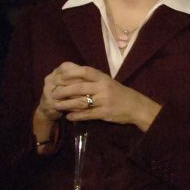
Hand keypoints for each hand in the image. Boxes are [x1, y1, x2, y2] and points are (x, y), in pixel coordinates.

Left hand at [43, 61, 161, 130]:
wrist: (136, 106)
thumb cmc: (119, 92)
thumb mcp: (107, 82)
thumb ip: (93, 79)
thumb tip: (72, 77)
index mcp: (103, 78)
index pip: (84, 71)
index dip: (70, 73)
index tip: (59, 76)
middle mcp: (103, 87)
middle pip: (79, 87)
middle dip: (64, 91)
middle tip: (54, 93)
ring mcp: (104, 101)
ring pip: (81, 102)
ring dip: (67, 104)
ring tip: (57, 106)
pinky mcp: (105, 113)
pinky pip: (87, 115)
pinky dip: (76, 116)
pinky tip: (69, 117)